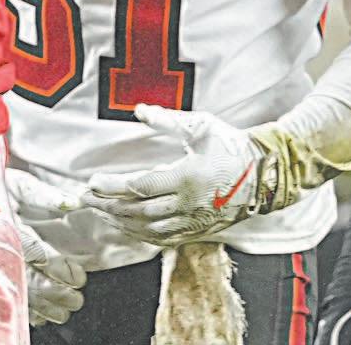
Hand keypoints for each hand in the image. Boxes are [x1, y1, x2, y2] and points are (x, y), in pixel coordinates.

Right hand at [7, 168, 86, 326]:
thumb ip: (44, 195)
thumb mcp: (19, 185)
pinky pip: (7, 298)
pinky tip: (43, 315)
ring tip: (66, 309)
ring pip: (17, 291)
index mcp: (2, 224)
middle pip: (24, 277)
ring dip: (44, 305)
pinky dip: (27, 310)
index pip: (29, 249)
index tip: (74, 275)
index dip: (53, 264)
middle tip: (75, 298)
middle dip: (52, 291)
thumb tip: (71, 204)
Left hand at [81, 104, 262, 246]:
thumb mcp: (201, 126)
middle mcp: (189, 204)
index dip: (113, 187)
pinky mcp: (199, 230)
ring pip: (150, 229)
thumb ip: (168, 120)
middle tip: (86, 199)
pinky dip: (141, 235)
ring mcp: (194, 220)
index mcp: (187, 177)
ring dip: (121, 222)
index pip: (140, 186)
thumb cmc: (231, 146)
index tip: (93, 182)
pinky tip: (127, 227)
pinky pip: (164, 239)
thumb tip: (139, 110)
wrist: (263, 174)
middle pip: (139, 211)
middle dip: (109, 206)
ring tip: (101, 212)